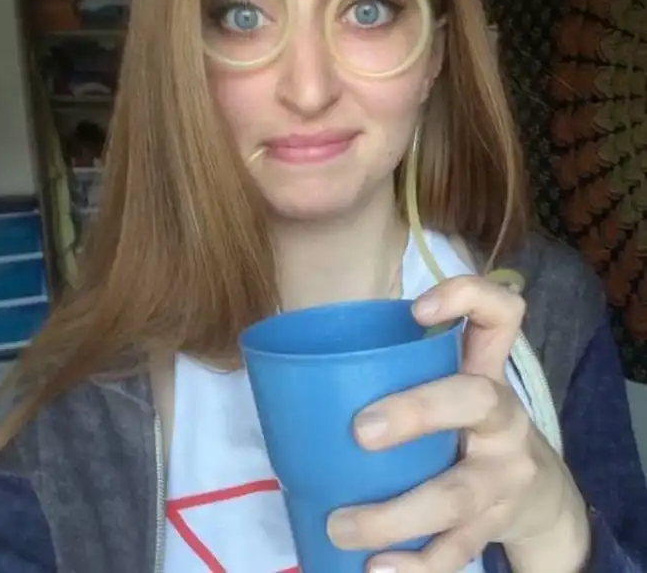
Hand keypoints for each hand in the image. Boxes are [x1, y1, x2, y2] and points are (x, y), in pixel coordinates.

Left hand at [326, 276, 590, 572]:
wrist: (541, 496)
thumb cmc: (468, 428)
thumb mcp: (452, 390)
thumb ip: (404, 375)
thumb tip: (301, 375)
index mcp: (486, 371)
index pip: (500, 315)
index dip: (468, 298)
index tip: (416, 312)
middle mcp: (504, 416)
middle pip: (473, 398)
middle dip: (418, 411)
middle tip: (361, 431)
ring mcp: (505, 476)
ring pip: (457, 493)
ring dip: (395, 514)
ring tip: (341, 526)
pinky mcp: (494, 526)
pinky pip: (455, 551)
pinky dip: (413, 566)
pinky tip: (376, 570)